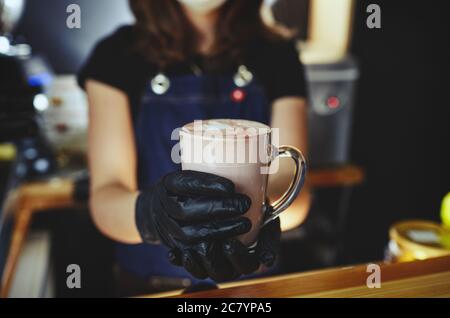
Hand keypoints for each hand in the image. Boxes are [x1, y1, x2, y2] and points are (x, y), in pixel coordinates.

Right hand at [135, 170, 252, 273]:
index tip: (231, 186)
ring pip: (191, 234)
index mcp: (167, 184)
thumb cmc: (180, 190)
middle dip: (218, 208)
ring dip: (220, 230)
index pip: (184, 184)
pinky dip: (214, 246)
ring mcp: (167, 228)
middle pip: (187, 211)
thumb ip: (206, 169)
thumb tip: (245, 160)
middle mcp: (164, 206)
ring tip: (244, 223)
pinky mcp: (175, 246)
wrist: (154, 212)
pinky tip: (233, 240)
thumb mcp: (185, 175)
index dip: (207, 185)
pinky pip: (193, 250)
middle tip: (244, 204)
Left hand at [169, 207, 280, 281]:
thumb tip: (266, 261)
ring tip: (191, 246)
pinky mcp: (192, 253)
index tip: (229, 243)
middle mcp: (227, 265)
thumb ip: (269, 238)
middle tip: (206, 241)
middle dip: (213, 259)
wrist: (233, 197)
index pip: (246, 267)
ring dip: (195, 262)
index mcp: (247, 260)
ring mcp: (209, 261)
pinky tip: (174, 252)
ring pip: (200, 271)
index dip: (237, 259)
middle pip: (220, 273)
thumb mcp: (267, 221)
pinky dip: (178, 259)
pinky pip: (183, 263)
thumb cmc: (254, 210)